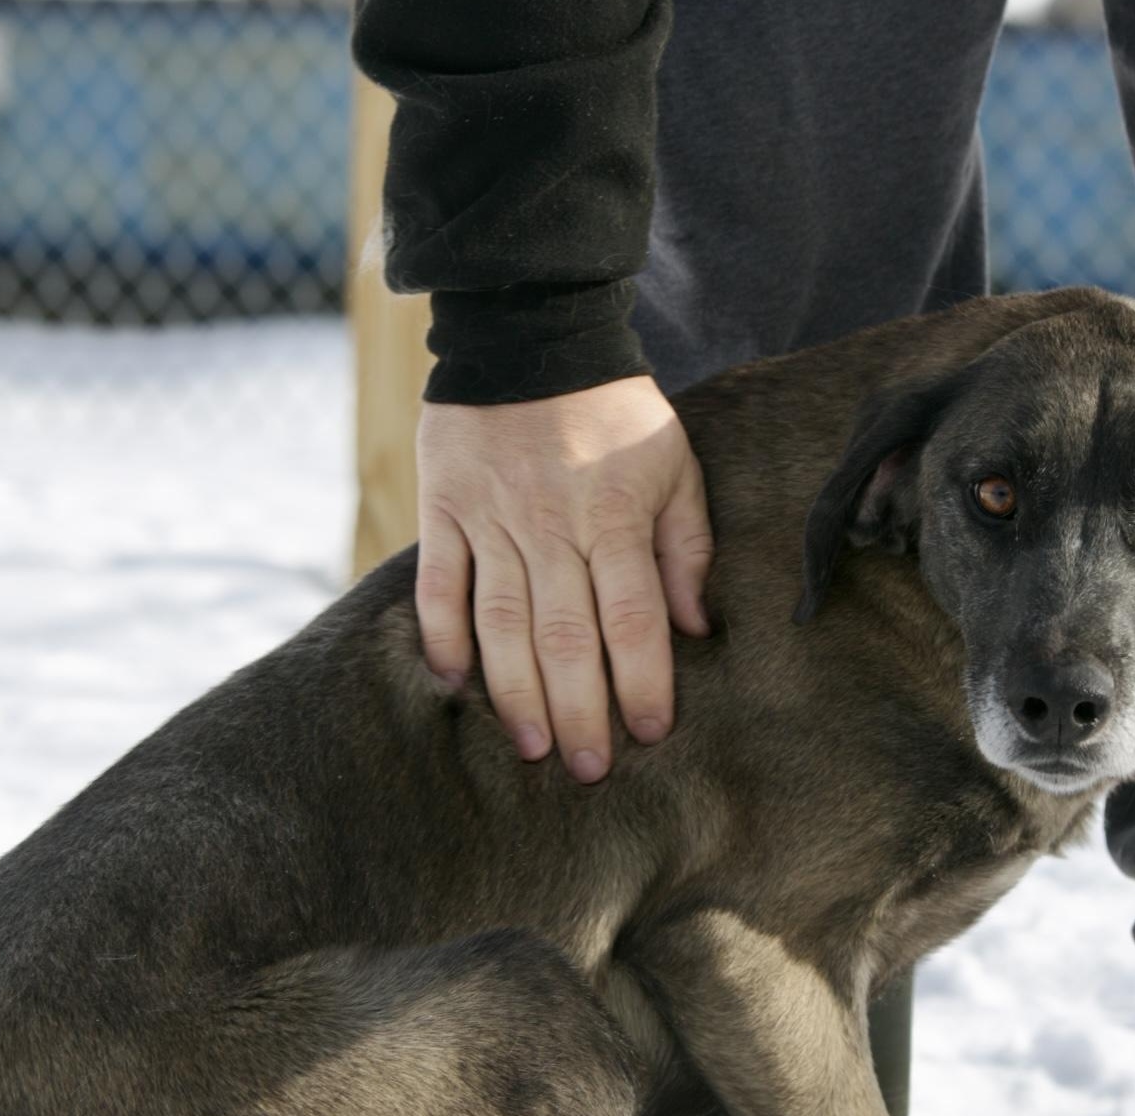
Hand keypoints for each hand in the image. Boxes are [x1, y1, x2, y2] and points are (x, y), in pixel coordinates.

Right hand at [415, 376, 713, 783]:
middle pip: (565, 637)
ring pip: (503, 623)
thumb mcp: (673, 464)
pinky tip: (455, 682)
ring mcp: (491, 518)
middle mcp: (552, 525)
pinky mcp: (443, 507)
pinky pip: (439, 582)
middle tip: (588, 769)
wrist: (530, 327)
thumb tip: (695, 628)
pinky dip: (443, 634)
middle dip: (580, 710)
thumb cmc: (614, 410)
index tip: (649, 733)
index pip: (632, 619)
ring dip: (516, 693)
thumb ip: (686, 546)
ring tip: (532, 746)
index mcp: (616, 516)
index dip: (641, 682)